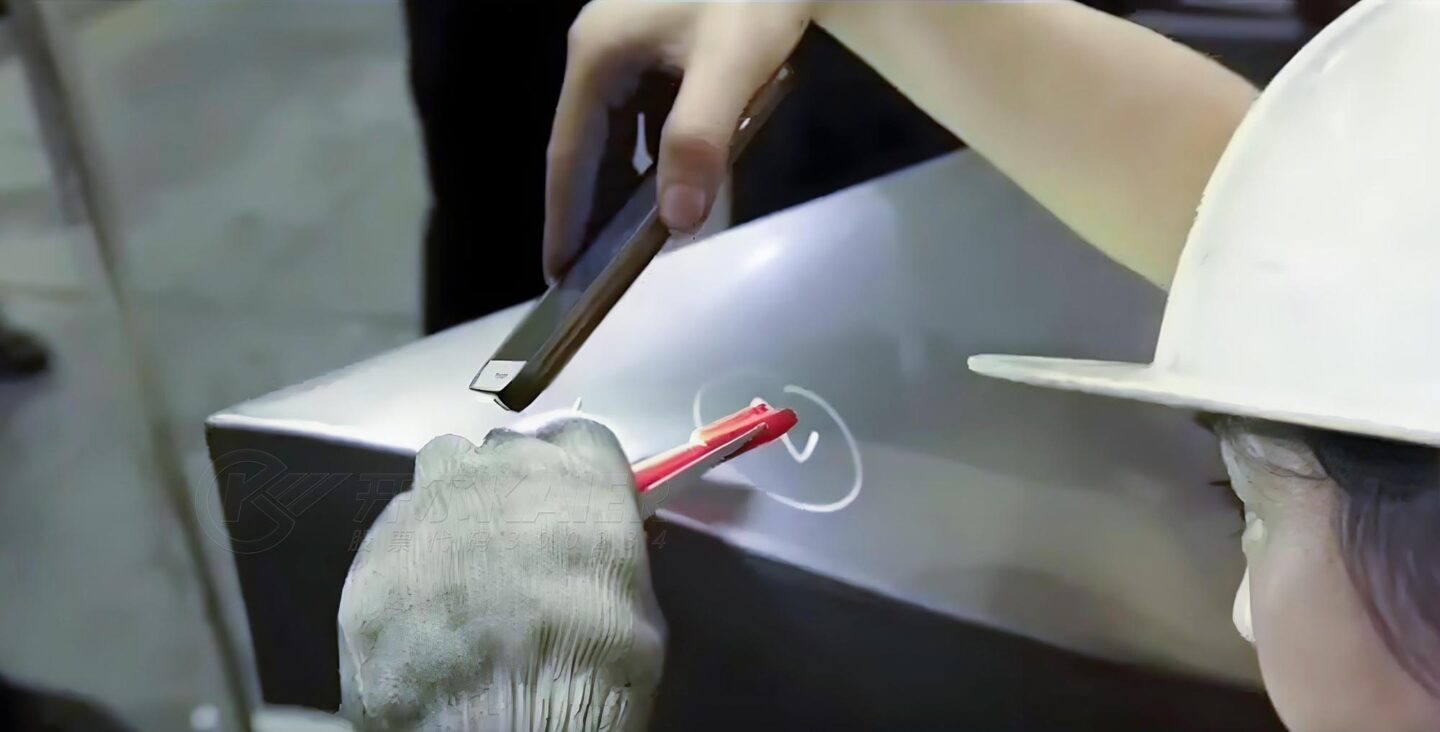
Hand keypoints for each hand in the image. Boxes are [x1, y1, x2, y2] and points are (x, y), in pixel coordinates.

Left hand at [337, 414, 664, 731]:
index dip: (574, 474)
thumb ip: (606, 557)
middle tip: (514, 544)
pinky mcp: (375, 550)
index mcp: (579, 477)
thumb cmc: (595, 670)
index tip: (573, 506)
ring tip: (459, 562)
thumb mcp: (639, 607)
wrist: (506, 724)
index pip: (578, 439)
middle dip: (508, 488)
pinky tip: (420, 607)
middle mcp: (500, 470)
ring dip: (452, 502)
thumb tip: (589, 558)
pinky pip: (392, 534)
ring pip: (438, 471)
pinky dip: (407, 558)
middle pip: (501, 452)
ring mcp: (430, 503)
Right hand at [544, 0, 811, 278]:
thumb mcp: (731, 64)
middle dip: (587, 209)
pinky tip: (674, 183)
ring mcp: (629, 44)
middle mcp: (600, 50)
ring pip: (614, 131)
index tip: (558, 273)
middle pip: (584, 145)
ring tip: (627, 243)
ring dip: (621, 185)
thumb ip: (698, 140)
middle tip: (590, 272)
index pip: (567, 154)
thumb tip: (677, 223)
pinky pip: (643, 113)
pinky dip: (650, 155)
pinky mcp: (660, 42)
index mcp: (597, 56)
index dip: (564, 217)